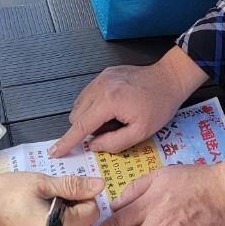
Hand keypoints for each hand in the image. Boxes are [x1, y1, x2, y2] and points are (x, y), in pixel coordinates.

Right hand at [0, 172, 102, 225]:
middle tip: (55, 192)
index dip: (84, 195)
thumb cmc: (5, 193)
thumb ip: (73, 185)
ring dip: (68, 213)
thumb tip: (100, 185)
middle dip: (77, 205)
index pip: (92, 212)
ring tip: (45, 200)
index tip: (66, 186)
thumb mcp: (41, 183)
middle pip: (85, 223)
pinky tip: (39, 210)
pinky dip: (57, 222)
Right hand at [49, 48, 207, 157]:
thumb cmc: (159, 105)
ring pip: (80, 104)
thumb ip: (114, 143)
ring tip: (113, 120)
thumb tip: (93, 145)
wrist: (169, 78)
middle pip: (77, 115)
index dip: (67, 141)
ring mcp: (101, 78)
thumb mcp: (141, 132)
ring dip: (88, 117)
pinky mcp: (104, 74)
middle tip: (108, 132)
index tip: (54, 151)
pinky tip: (112, 109)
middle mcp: (100, 87)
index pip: (81, 126)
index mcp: (109, 101)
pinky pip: (88, 94)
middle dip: (85, 129)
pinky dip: (93, 105)